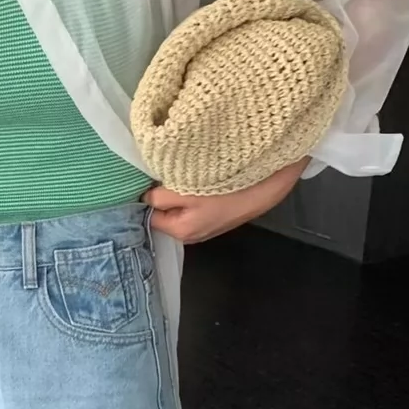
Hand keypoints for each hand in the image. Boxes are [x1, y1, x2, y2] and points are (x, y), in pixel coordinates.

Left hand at [141, 158, 309, 243]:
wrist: (265, 189)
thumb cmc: (224, 191)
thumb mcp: (186, 192)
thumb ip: (160, 197)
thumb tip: (144, 198)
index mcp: (179, 231)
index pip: (148, 216)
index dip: (145, 197)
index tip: (143, 178)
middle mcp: (190, 234)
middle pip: (164, 212)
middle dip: (161, 195)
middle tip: (160, 173)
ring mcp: (203, 226)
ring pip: (179, 208)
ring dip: (176, 192)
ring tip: (176, 174)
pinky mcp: (214, 216)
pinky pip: (193, 205)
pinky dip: (191, 193)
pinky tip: (195, 179)